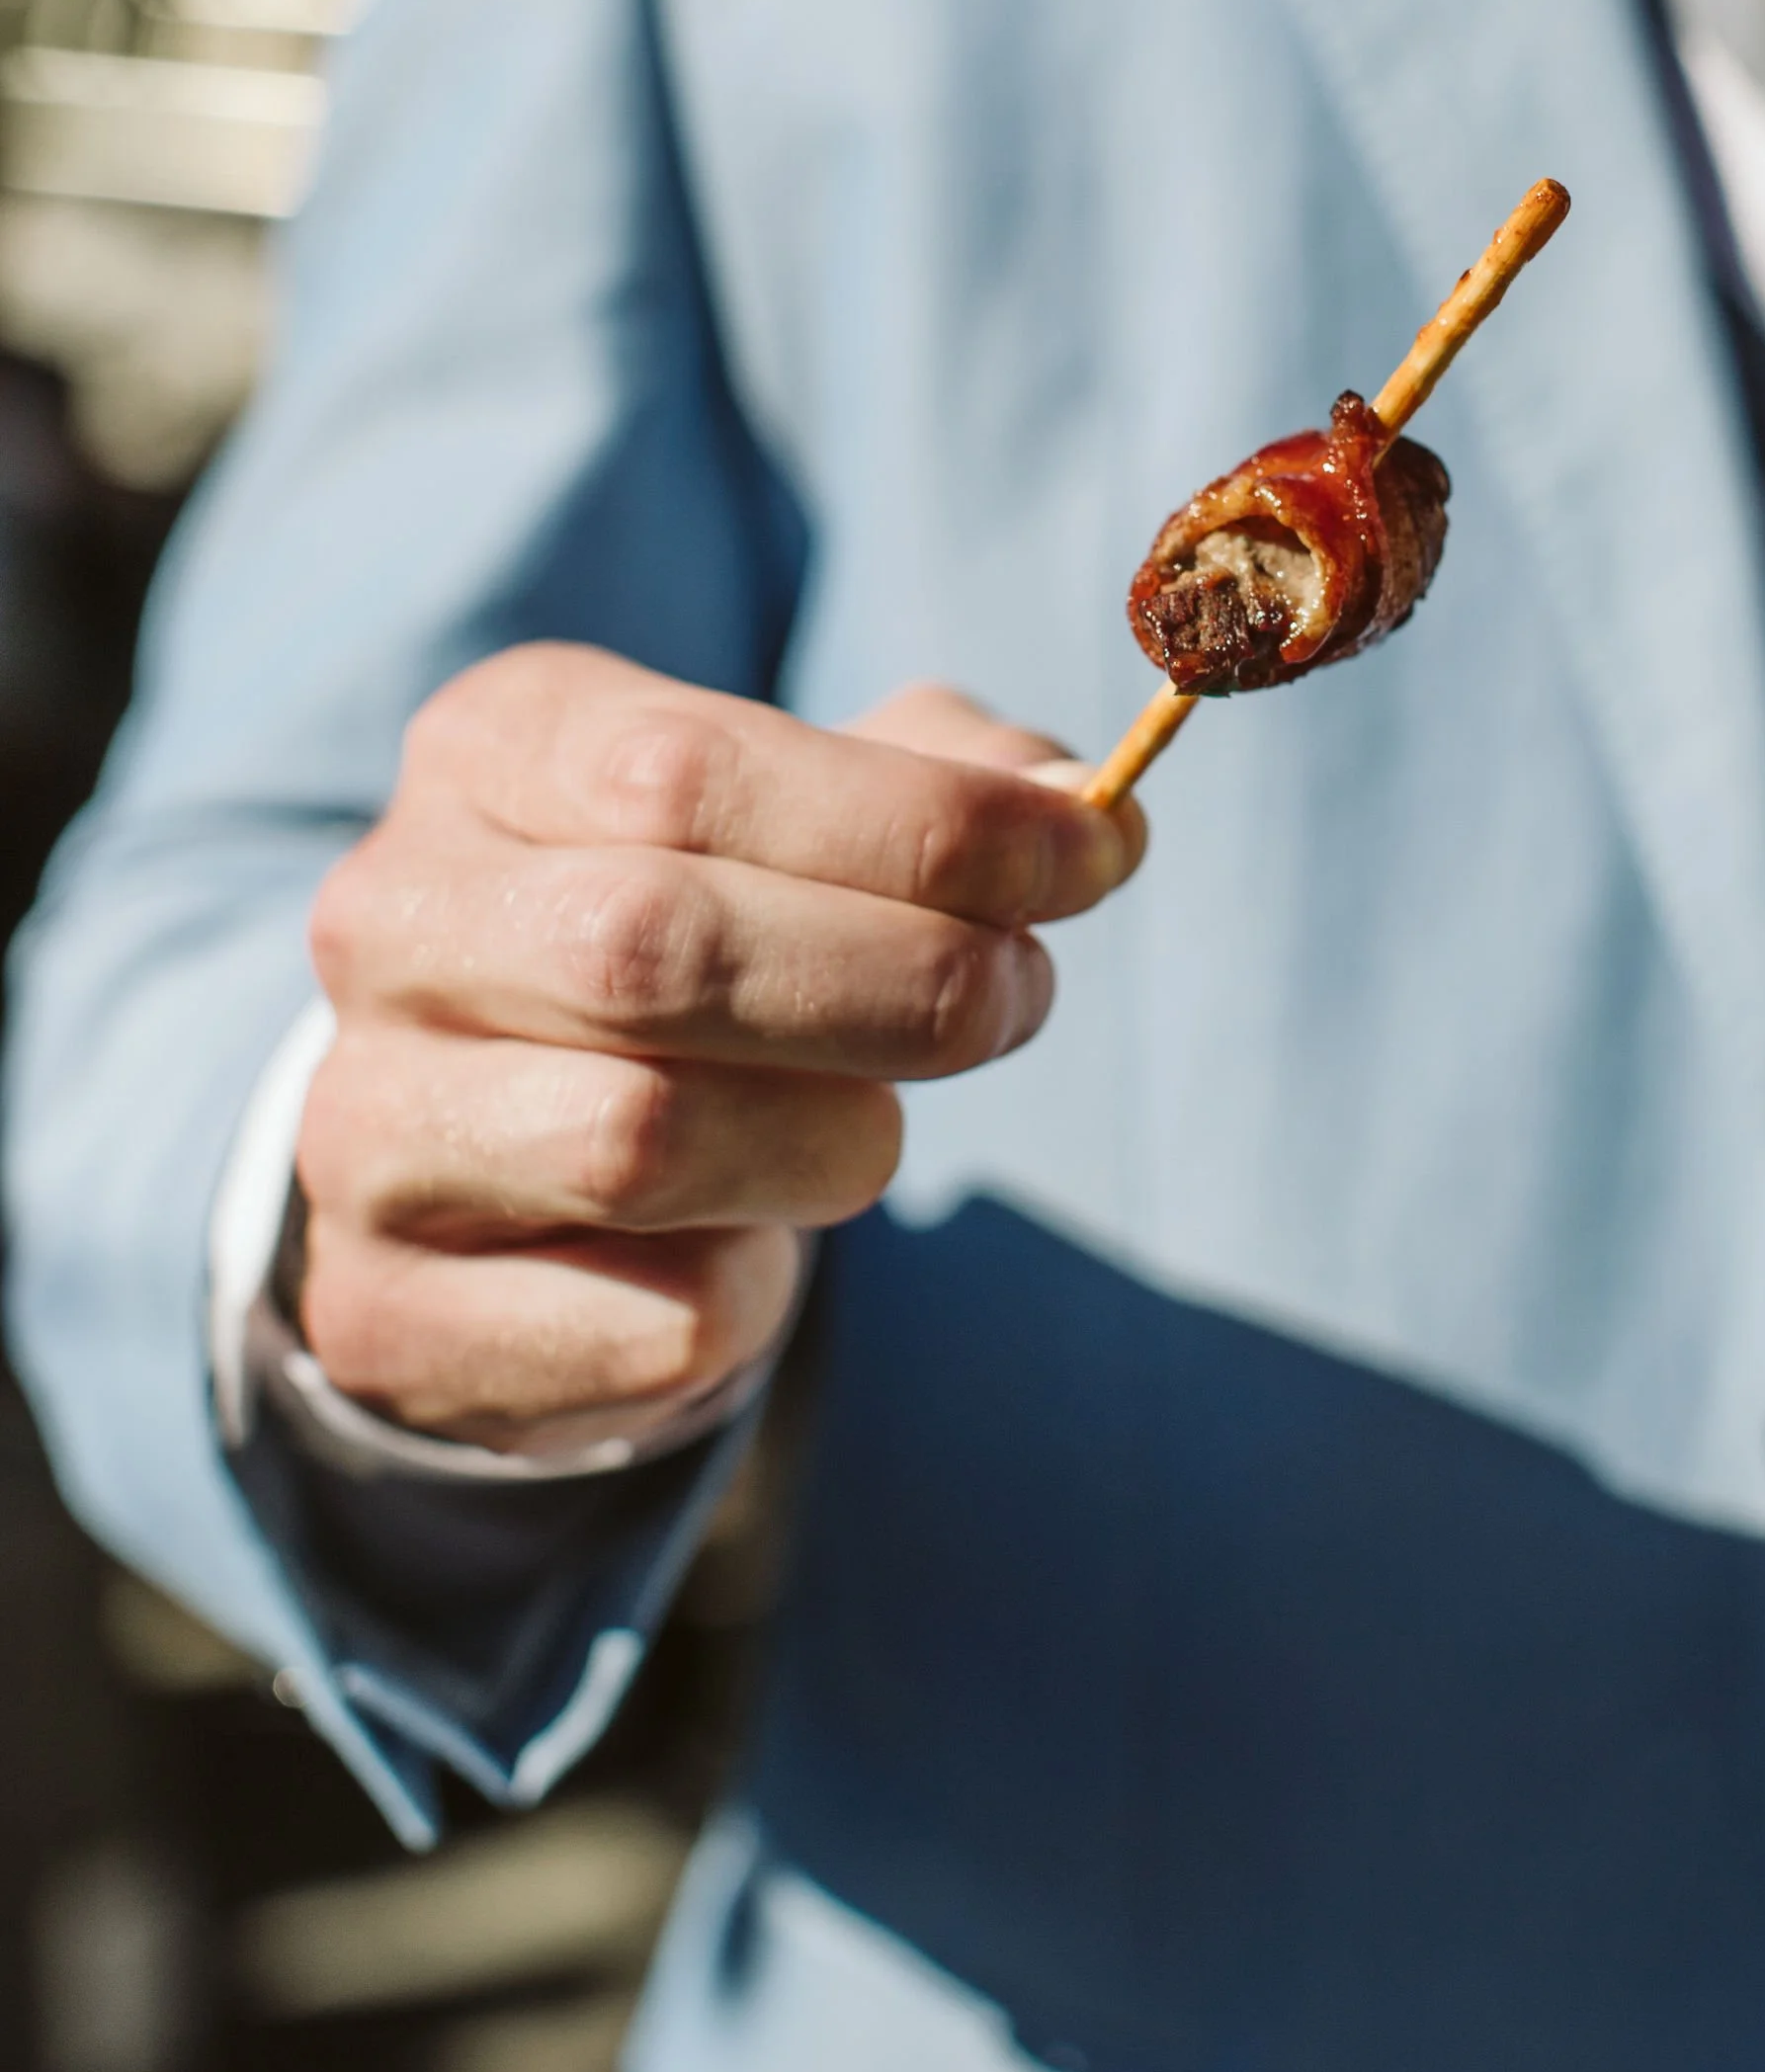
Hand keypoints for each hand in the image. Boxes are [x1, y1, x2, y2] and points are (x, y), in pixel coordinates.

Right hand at [292, 646, 1141, 1450]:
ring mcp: (364, 1124)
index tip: (1092, 858)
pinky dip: (754, 1288)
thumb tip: (1078, 801)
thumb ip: (945, 784)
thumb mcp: (802, 818)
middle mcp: (389, 922)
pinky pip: (646, 1319)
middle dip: (897, 976)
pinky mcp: (395, 1316)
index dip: (920, 823)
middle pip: (656, 944)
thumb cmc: (699, 952)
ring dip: (830, 1138)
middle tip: (1019, 995)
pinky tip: (751, 1241)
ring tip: (873, 1125)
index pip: (689, 768)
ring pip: (640, 1140)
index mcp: (489, 752)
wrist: (503, 1167)